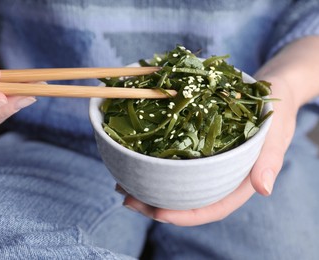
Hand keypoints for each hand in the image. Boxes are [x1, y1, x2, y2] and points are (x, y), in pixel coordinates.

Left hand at [121, 73, 297, 225]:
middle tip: (127, 199)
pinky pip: (173, 161)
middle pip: (186, 201)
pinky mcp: (195, 148)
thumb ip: (269, 160)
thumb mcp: (276, 133)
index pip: (211, 208)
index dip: (184, 215)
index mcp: (238, 184)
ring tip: (121, 184)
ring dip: (148, 187)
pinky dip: (152, 164)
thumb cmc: (275, 114)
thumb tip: (264, 189)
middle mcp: (217, 178)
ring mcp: (204, 164)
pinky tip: (133, 161)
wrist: (269, 90)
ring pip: (175, 184)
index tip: (158, 214)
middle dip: (155, 205)